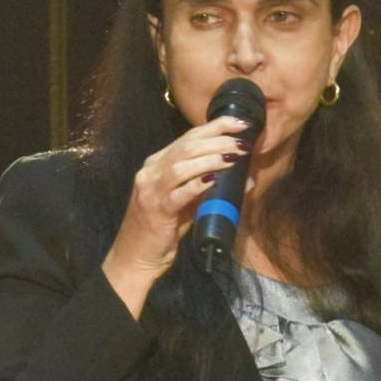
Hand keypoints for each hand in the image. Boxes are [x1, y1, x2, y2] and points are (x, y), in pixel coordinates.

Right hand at [101, 114, 252, 314]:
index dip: (215, 126)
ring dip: (211, 159)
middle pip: (187, 146)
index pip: (188, 137)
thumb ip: (209, 187)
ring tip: (234, 157)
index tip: (240, 123)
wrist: (135, 257)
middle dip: (218, 140)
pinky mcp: (156, 210)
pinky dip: (198, 184)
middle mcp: (151, 172)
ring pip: (182, 165)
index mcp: (156, 164)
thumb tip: (246, 178)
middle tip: (242, 142)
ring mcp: (151, 190)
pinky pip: (179, 192)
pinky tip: (214, 180)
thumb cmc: (161, 230)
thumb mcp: (186, 203)